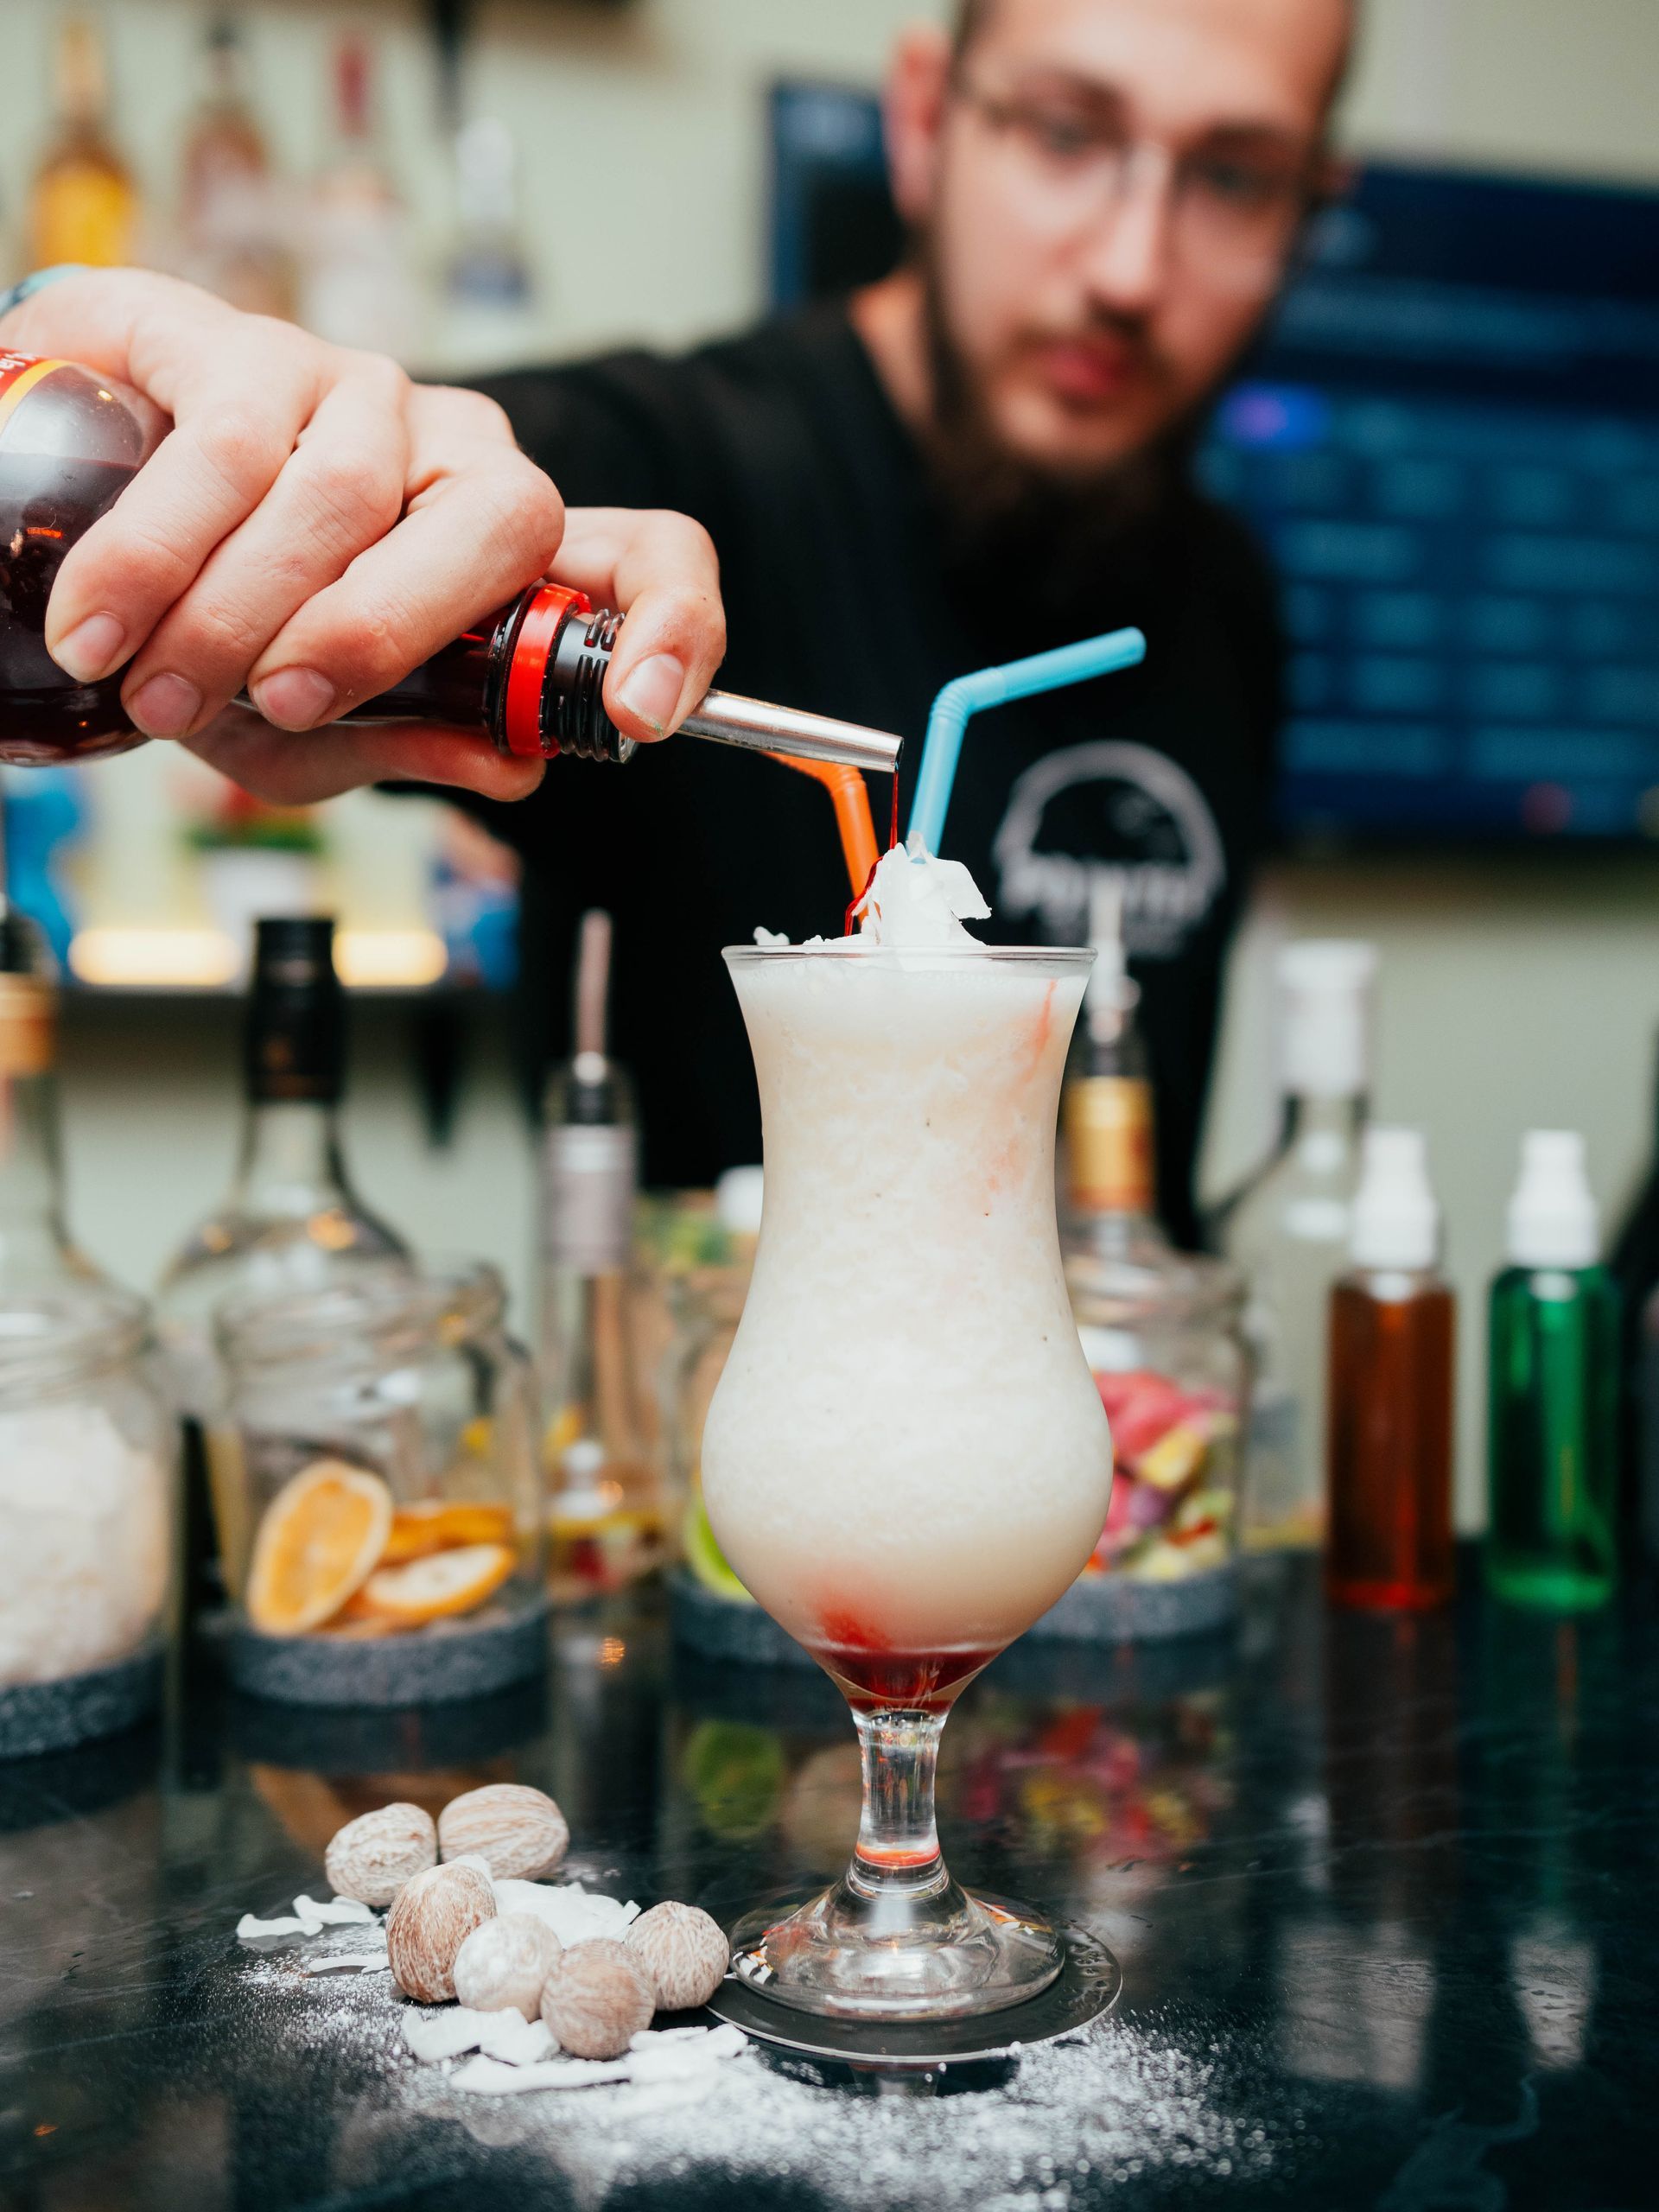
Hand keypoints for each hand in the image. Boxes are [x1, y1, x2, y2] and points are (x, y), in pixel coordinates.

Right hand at [3, 269, 726, 802]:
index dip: (673, 625)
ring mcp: (363, 390)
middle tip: (282, 703)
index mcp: (508, 558)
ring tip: (154, 687)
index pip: (647, 558)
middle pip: (501, 520)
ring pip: (347, 493)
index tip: (639, 711)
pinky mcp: (246, 341)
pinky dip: (160, 550)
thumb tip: (515, 768)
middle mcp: (460, 456)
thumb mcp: (315, 736)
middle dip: (385, 632)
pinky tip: (108, 615)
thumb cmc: (215, 637)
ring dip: (236, 614)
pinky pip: (232, 438)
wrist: (65, 529)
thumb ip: (412, 745)